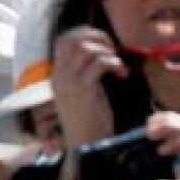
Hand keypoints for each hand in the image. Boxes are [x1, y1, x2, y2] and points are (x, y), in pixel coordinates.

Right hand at [51, 26, 125, 148]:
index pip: (64, 40)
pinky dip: (115, 64)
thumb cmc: (89, 122)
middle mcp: (60, 76)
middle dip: (98, 37)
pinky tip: (122, 76)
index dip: (84, 32)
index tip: (102, 42)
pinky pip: (100, 63)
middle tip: (113, 50)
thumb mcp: (81, 94)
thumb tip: (100, 51)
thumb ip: (83, 74)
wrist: (87, 147)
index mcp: (57, 76)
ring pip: (88, 48)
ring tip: (118, 66)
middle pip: (75, 39)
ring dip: (108, 52)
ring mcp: (70, 82)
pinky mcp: (84, 89)